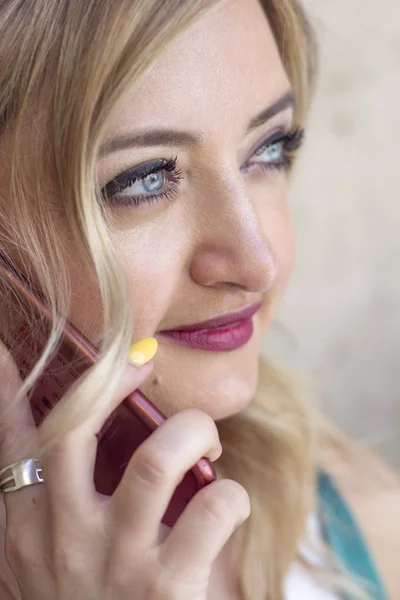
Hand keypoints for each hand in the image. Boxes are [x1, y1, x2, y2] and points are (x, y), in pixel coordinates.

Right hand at [0, 342, 249, 598]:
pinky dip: (229, 494)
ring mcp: (115, 561)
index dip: (7, 392)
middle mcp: (62, 537)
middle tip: (143, 361)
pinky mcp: (167, 589)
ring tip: (204, 436)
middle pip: (77, 430)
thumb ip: (49, 511)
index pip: (9, 446)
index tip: (8, 350)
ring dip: (190, 430)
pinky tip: (228, 500)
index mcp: (26, 530)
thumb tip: (66, 451)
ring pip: (156, 460)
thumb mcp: (42, 565)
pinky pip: (211, 509)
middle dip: (113, 382)